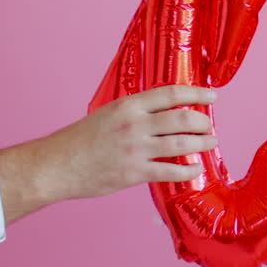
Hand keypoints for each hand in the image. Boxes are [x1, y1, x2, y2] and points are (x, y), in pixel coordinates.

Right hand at [0, 85, 218, 222]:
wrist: (55, 166)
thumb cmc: (79, 140)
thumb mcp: (108, 114)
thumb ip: (135, 113)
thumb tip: (164, 112)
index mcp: (128, 105)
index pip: (171, 94)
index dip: (196, 93)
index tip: (212, 95)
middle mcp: (134, 124)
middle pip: (182, 119)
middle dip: (203, 122)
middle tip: (210, 126)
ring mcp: (135, 149)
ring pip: (181, 144)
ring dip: (201, 144)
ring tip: (210, 143)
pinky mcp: (134, 172)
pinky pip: (170, 170)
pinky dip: (188, 170)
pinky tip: (196, 168)